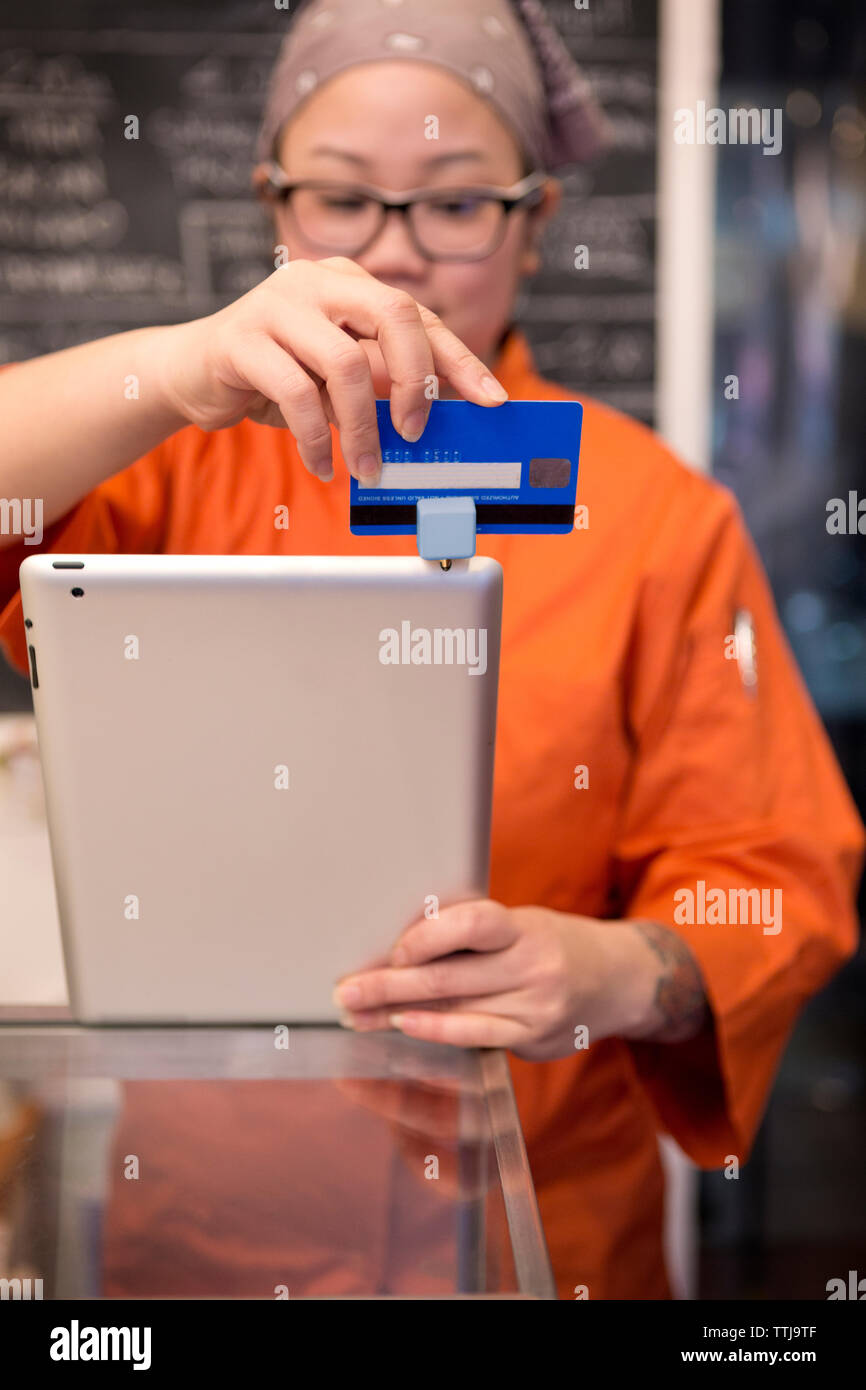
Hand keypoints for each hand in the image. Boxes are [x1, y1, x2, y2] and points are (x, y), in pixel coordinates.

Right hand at [157, 256, 507, 482]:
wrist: (189, 373)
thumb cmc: (274, 376)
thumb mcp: (337, 376)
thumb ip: (382, 381)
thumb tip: (438, 415)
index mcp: (348, 282)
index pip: (418, 313)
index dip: (459, 358)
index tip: (491, 398)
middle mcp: (316, 281)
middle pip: (394, 314)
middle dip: (417, 380)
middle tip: (414, 432)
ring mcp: (276, 305)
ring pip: (346, 365)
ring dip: (362, 429)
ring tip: (363, 467)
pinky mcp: (240, 339)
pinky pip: (297, 394)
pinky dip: (316, 440)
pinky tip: (320, 463)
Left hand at [332, 899, 672, 1060]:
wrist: (619, 980)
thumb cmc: (553, 944)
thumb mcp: (523, 924)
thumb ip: (474, 932)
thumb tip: (401, 943)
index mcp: (526, 928)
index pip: (474, 924)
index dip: (429, 936)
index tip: (391, 950)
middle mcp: (533, 966)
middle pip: (450, 975)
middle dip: (389, 984)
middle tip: (344, 990)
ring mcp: (535, 1007)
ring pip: (456, 1008)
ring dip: (398, 1012)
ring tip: (358, 1014)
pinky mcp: (533, 1038)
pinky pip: (476, 1035)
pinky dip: (435, 1032)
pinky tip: (403, 1028)